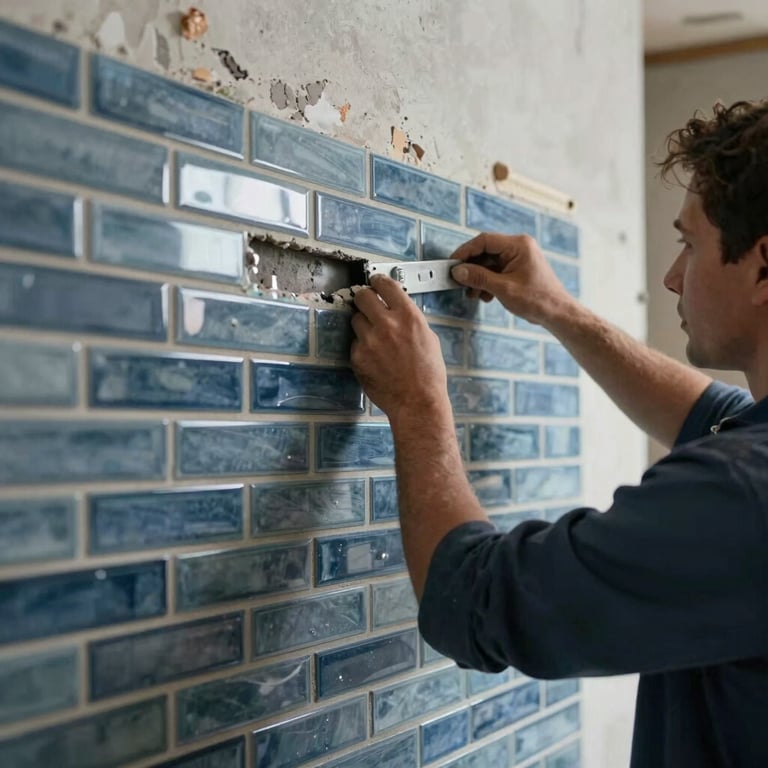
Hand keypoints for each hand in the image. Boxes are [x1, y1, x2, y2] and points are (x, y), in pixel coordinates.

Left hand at [350, 275, 447, 419]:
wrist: (418, 402)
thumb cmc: (428, 374)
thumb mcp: (428, 338)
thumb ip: (411, 319)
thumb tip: (398, 308)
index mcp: (409, 316)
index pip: (385, 284)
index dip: (378, 282)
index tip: (375, 283)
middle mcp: (387, 324)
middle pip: (363, 296)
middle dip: (365, 298)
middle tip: (368, 304)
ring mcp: (370, 341)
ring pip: (356, 319)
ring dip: (363, 324)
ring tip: (375, 337)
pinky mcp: (358, 357)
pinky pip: (355, 343)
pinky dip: (362, 347)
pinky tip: (375, 357)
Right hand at [451, 233, 573, 325]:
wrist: (556, 313)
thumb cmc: (538, 300)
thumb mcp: (503, 288)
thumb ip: (479, 278)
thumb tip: (458, 271)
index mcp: (518, 245)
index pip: (484, 241)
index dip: (465, 251)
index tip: (453, 264)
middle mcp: (519, 247)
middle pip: (485, 252)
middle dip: (471, 269)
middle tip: (459, 281)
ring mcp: (518, 258)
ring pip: (489, 263)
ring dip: (478, 278)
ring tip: (473, 294)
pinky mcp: (517, 269)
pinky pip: (496, 271)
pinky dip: (487, 282)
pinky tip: (485, 296)